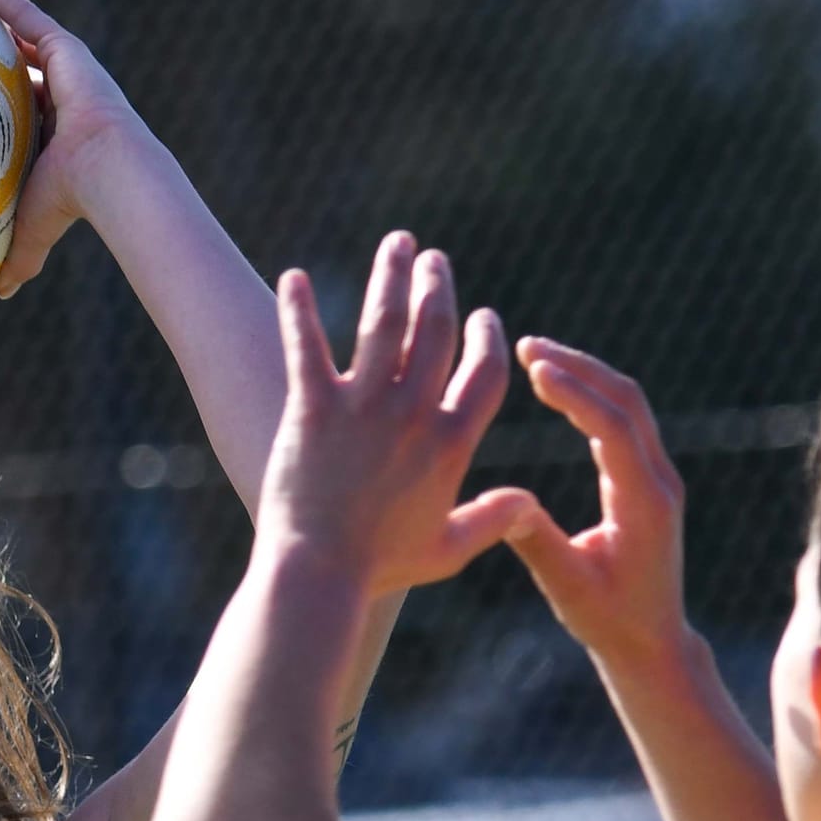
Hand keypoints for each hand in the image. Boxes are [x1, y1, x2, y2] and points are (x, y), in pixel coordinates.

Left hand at [0, 0, 142, 293]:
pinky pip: (28, 15)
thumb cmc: (71, 207)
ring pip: (22, 32)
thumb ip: (17, 256)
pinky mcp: (68, 51)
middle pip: (19, 64)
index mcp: (54, 136)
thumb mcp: (32, 229)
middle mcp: (59, 99)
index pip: (19, 110)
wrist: (109, 177)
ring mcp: (66, 72)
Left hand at [258, 232, 539, 594]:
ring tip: (397, 244)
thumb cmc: (380, 568)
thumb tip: (528, 503)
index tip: (482, 317)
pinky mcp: (313, 407)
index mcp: (451, 444)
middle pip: (437, 327)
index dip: (487, 338)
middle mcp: (413, 414)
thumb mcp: (446, 550)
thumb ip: (492, 520)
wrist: (319, 575)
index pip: (484, 372)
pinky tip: (292, 278)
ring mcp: (363, 406)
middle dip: (439, 284)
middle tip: (434, 260)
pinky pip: (305, 342)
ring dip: (392, 272)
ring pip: (384, 318)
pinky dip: (297, 307)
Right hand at [506, 341, 686, 668]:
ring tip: (536, 357)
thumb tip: (503, 503)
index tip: (533, 367)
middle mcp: (658, 482)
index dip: (575, 392)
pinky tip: (558, 387)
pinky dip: (591, 397)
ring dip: (585, 375)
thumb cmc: (610, 623)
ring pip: (628, 405)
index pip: (613, 428)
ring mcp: (658, 479)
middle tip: (528, 346)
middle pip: (627, 400)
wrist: (652, 643)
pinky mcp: (648, 482)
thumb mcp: (567, 586)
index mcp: (644, 504)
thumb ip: (536, 542)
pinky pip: (624, 423)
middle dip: (579, 366)